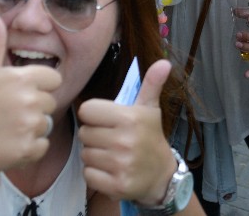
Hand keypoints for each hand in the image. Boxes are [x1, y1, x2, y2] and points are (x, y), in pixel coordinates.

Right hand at [0, 15, 61, 177]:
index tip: (21, 93)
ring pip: (45, 124)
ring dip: (31, 128)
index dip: (40, 86)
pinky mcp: (28, 150)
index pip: (53, 79)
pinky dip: (29, 149)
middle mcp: (29, 100)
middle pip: (49, 103)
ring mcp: (29, 126)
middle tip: (8, 113)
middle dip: (34, 108)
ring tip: (6, 128)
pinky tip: (8, 143)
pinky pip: (42, 146)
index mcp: (21, 78)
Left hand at [78, 59, 177, 204]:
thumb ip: (151, 84)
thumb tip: (164, 62)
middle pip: (84, 133)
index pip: (87, 110)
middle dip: (94, 136)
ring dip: (94, 155)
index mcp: (130, 118)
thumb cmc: (150, 137)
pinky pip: (88, 174)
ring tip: (111, 154)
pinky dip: (95, 174)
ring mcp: (121, 164)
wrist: (161, 175)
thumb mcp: (150, 109)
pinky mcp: (117, 185)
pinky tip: (110, 169)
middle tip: (111, 139)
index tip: (107, 120)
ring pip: (85, 154)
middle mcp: (125, 141)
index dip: (95, 115)